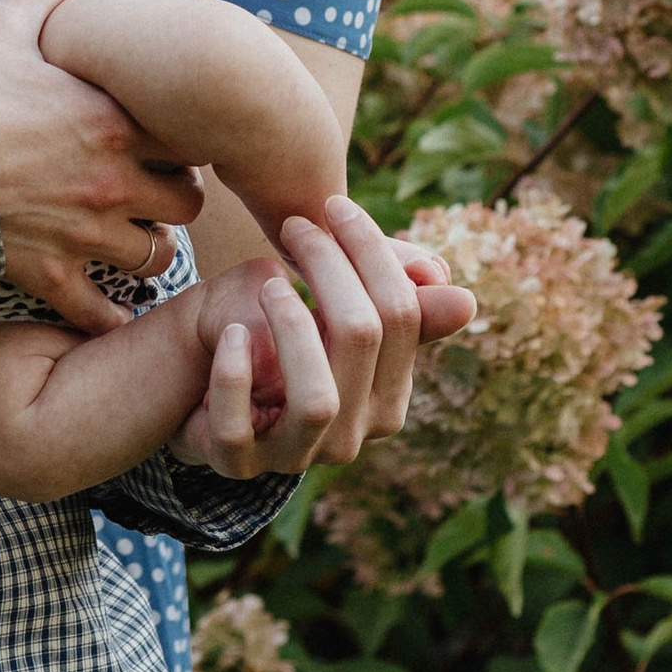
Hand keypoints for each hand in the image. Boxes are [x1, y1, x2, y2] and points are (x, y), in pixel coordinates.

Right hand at [0, 0, 204, 336]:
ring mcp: (84, 232)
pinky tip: (108, 309)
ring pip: (155, 258)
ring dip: (149, 251)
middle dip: (175, 198)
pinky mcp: (50, 274)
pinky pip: (101, 312)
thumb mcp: (2, 27)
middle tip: (154, 192)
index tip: (164, 139)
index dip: (183, 141)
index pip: (189, 139)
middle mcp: (112, 182)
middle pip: (186, 203)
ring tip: (131, 240)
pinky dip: (109, 315)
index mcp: (112, 122)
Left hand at [172, 200, 440, 477]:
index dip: (372, 252)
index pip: (402, 316)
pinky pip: (239, 429)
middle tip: (296, 227)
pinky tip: (233, 333)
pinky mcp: (236, 464)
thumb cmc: (281, 347)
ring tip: (271, 283)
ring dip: (293, 328)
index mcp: (388, 398)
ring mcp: (295, 456)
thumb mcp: (335, 319)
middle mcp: (352, 435)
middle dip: (330, 268)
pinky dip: (236, 376)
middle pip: (362, 338)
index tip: (334, 207)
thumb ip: (395, 306)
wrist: (205, 391)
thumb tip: (467, 300)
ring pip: (317, 400)